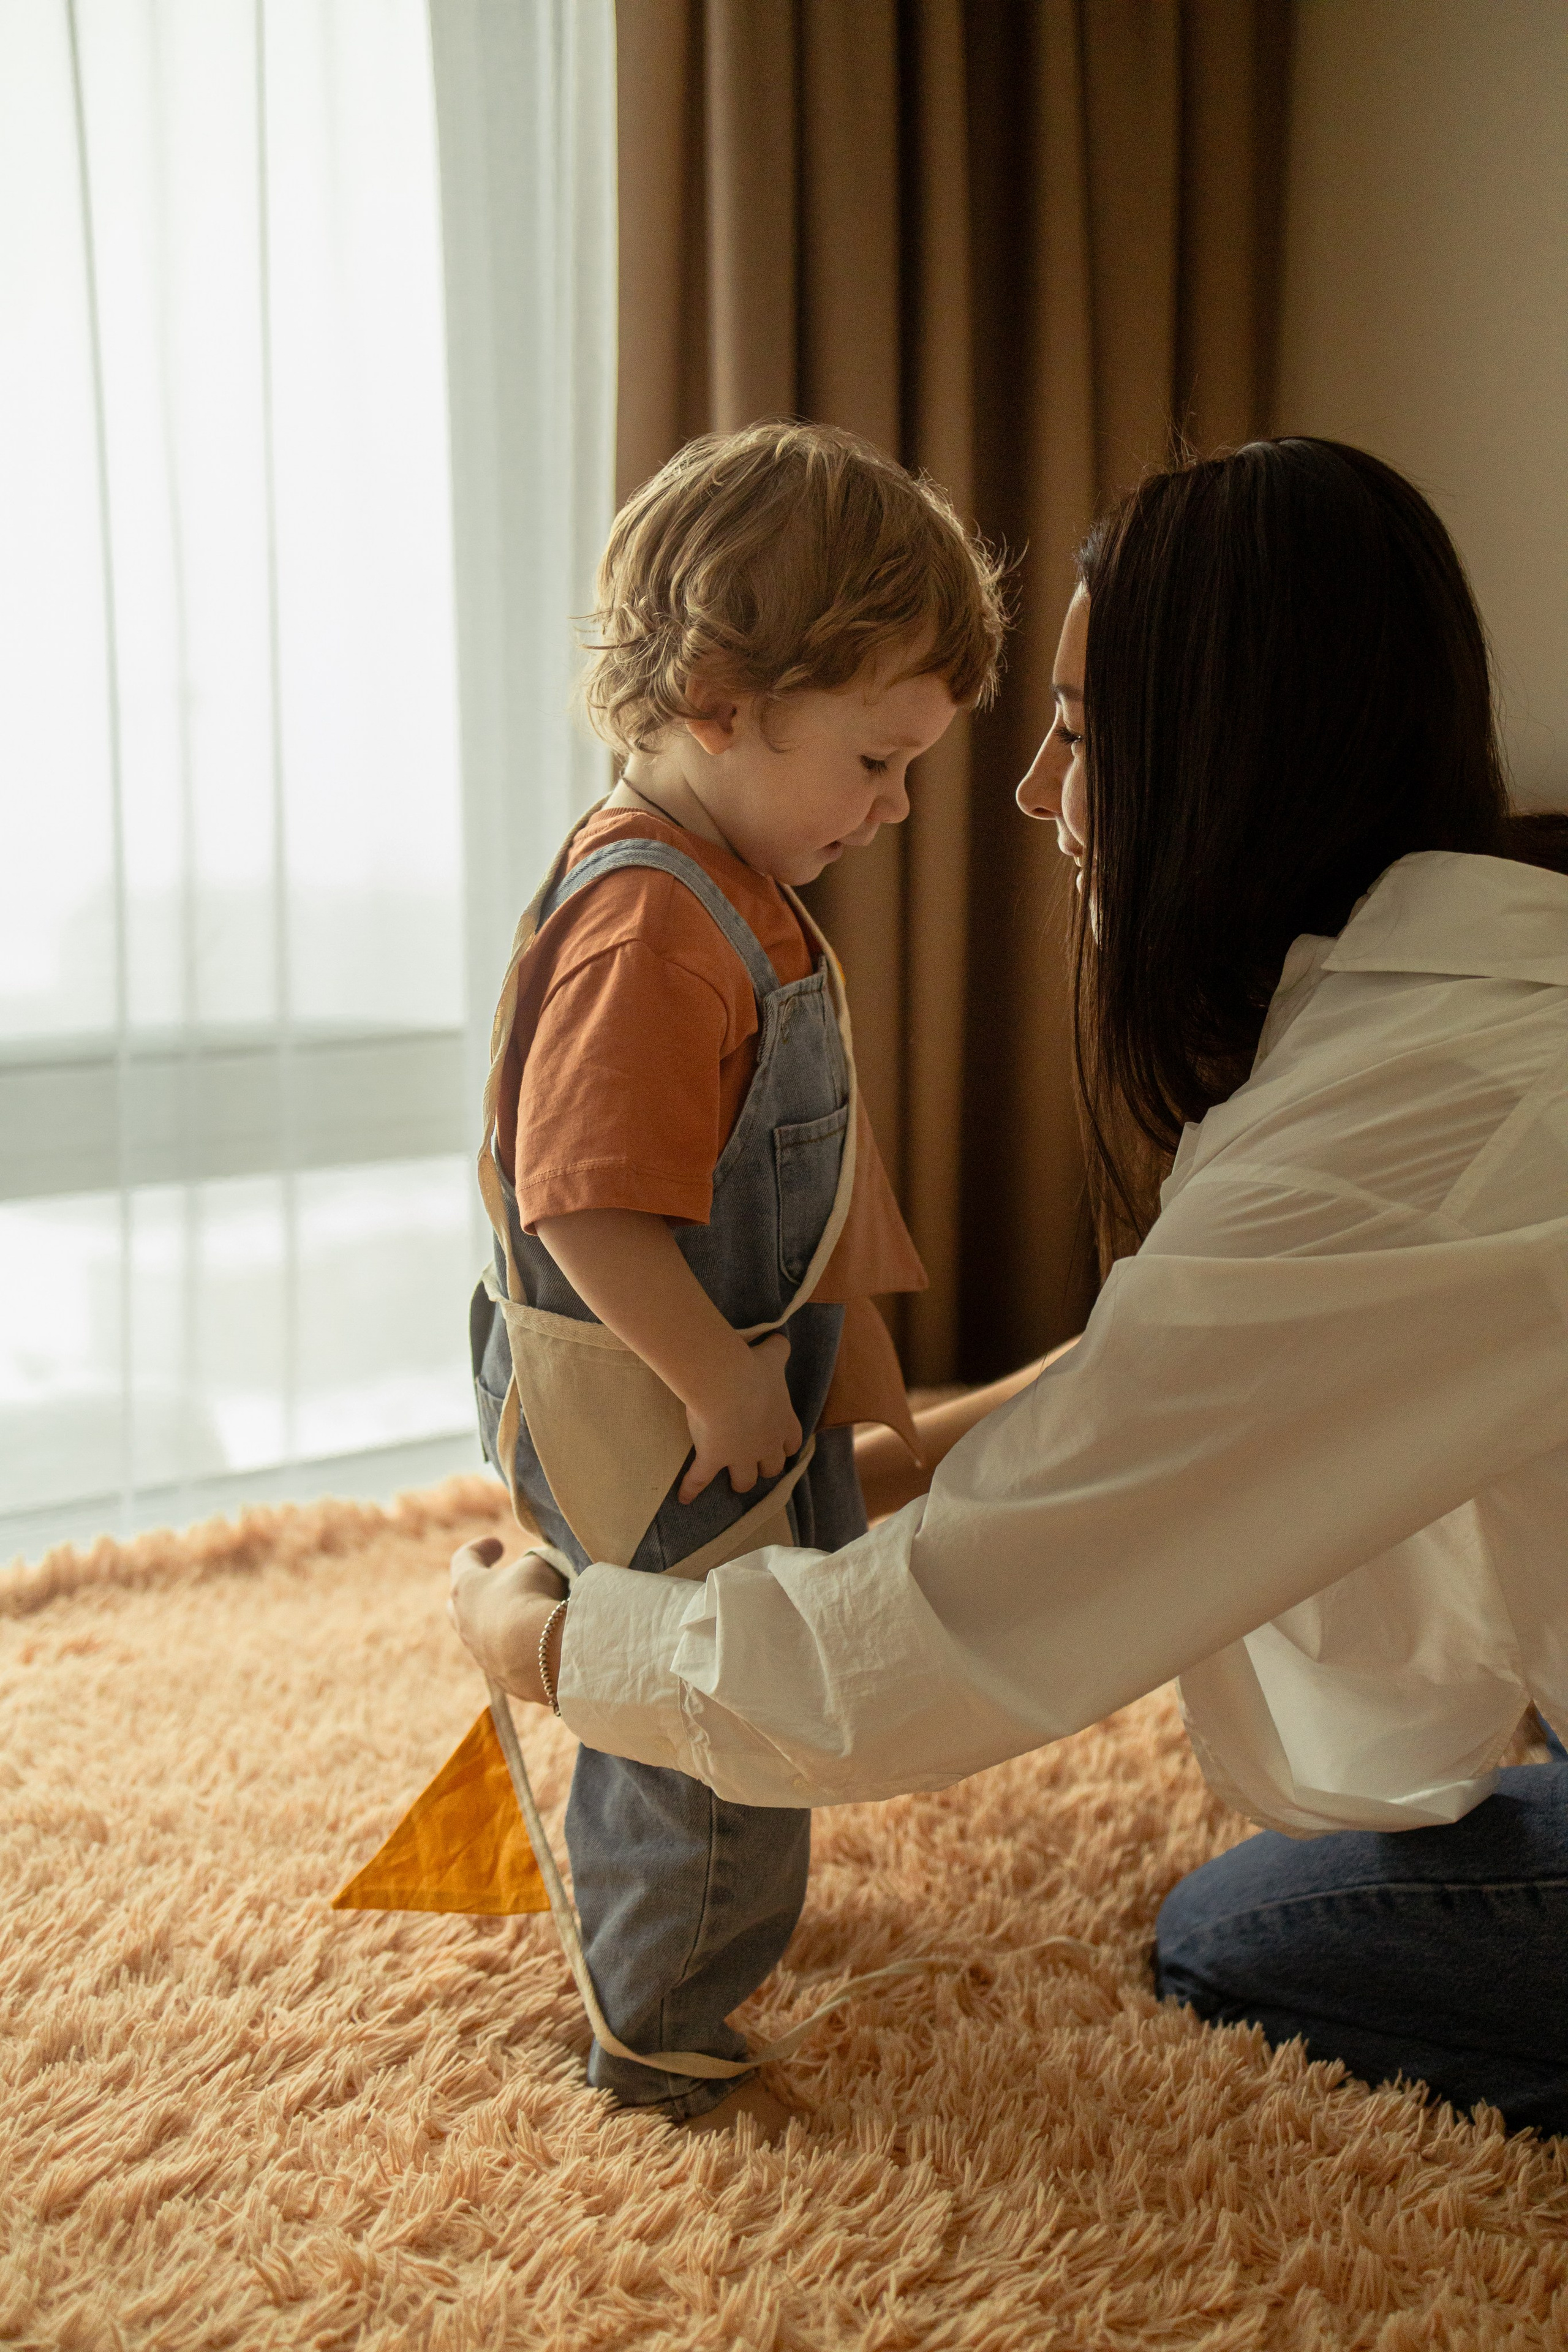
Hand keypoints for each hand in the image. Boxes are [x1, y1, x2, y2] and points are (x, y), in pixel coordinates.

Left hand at [448, 1537, 568, 1703]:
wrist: (538, 1655)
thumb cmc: (532, 1598)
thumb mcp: (537, 1567)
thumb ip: (532, 1564)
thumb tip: (536, 1573)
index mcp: (465, 1586)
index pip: (464, 1559)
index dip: (480, 1549)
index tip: (497, 1546)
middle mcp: (463, 1620)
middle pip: (460, 1601)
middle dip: (479, 1590)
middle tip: (498, 1584)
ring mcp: (478, 1653)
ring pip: (482, 1633)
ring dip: (501, 1621)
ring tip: (529, 1615)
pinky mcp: (500, 1677)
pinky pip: (506, 1657)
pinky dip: (519, 1648)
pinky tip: (541, 1644)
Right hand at [679, 1331, 800, 1504]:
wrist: (727, 1382)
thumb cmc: (752, 1368)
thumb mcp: (771, 1355)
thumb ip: (778, 1349)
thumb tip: (780, 1339)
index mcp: (783, 1423)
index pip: (791, 1442)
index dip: (784, 1444)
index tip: (779, 1443)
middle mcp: (766, 1446)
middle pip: (771, 1467)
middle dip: (764, 1466)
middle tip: (756, 1462)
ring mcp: (740, 1457)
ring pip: (745, 1480)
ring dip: (741, 1481)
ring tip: (734, 1481)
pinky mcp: (713, 1461)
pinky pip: (700, 1480)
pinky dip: (691, 1490)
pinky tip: (684, 1499)